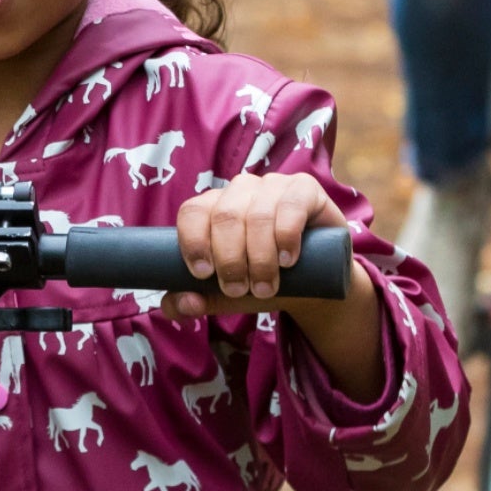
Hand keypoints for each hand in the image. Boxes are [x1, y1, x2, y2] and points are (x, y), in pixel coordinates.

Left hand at [166, 173, 384, 393]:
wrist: (315, 279)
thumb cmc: (263, 279)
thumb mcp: (227, 294)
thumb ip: (197, 299)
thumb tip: (175, 305)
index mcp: (214, 207)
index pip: (192, 212)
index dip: (194, 242)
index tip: (203, 275)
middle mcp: (241, 190)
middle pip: (225, 216)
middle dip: (230, 259)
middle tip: (240, 290)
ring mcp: (273, 185)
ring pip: (257, 215)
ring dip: (260, 257)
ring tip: (267, 286)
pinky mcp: (304, 189)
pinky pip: (290, 205)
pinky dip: (286, 235)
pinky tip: (288, 259)